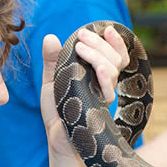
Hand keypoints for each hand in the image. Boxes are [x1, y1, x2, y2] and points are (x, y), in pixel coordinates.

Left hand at [41, 25, 130, 156]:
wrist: (56, 138)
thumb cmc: (57, 110)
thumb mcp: (52, 80)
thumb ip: (53, 60)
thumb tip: (50, 37)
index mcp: (97, 76)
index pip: (116, 56)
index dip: (116, 42)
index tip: (107, 28)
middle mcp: (104, 85)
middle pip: (116, 60)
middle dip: (101, 43)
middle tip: (82, 35)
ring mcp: (103, 98)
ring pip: (113, 71)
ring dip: (98, 55)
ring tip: (80, 48)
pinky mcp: (99, 110)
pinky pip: (108, 91)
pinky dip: (103, 76)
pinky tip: (96, 67)